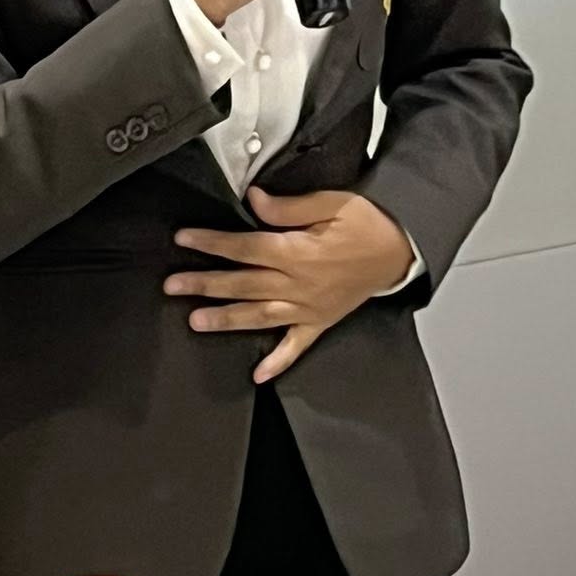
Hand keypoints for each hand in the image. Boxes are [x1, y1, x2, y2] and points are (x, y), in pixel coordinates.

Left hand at [165, 186, 413, 384]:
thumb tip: (253, 200)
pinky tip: (258, 375)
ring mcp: (310, 307)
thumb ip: (288, 207)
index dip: (212, 243)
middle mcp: (300, 284)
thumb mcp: (332, 203)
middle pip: (244, 284)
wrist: (402, 249)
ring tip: (196, 322)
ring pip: (260, 316)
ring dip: (226, 319)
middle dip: (205, 284)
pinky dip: (278, 363)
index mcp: (299, 253)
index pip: (246, 248)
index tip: (185, 240)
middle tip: (173, 285)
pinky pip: (297, 346)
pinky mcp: (321, 320)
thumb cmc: (369, 223)